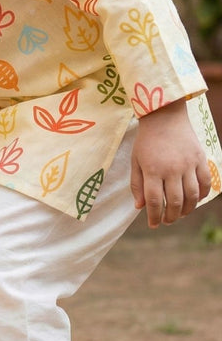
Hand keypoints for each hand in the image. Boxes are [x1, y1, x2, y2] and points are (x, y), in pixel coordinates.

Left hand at [130, 98, 210, 226]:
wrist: (164, 116)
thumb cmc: (146, 140)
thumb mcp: (136, 161)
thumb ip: (137, 184)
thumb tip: (140, 207)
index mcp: (152, 170)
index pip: (155, 201)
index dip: (154, 216)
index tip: (153, 224)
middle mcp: (172, 169)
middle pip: (175, 201)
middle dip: (171, 216)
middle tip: (167, 221)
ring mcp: (188, 164)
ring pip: (193, 195)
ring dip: (187, 209)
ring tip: (180, 214)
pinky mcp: (200, 158)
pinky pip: (206, 182)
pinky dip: (203, 195)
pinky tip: (196, 200)